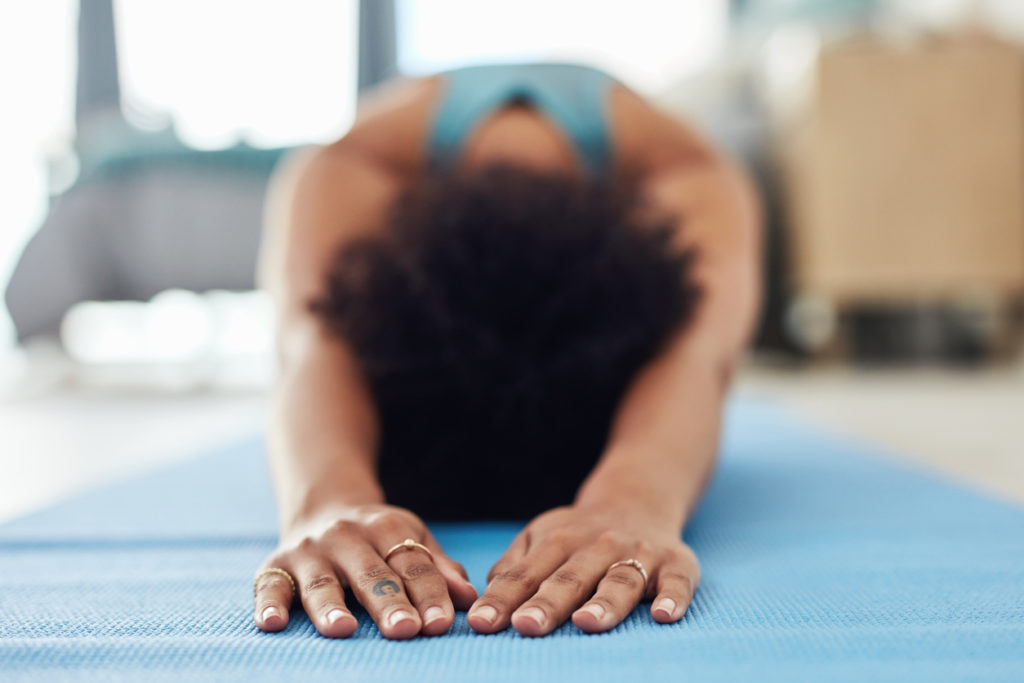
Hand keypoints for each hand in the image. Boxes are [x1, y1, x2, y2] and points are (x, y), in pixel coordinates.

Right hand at [253, 503, 478, 638]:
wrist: (322, 504)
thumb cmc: (379, 538)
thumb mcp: (411, 540)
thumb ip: (438, 569)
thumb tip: (469, 598)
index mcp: (387, 528)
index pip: (412, 565)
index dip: (429, 594)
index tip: (441, 625)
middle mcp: (347, 536)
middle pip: (372, 575)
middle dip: (389, 603)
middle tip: (405, 630)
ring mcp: (310, 550)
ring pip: (322, 582)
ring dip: (331, 607)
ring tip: (343, 630)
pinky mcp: (275, 564)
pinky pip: (270, 585)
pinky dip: (269, 603)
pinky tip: (272, 623)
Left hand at [466, 502, 698, 635]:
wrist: (639, 500)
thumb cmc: (579, 535)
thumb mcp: (541, 538)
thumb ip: (515, 567)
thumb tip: (485, 598)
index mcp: (558, 541)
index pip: (526, 574)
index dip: (502, 599)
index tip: (481, 624)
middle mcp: (597, 545)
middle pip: (570, 578)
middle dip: (547, 603)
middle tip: (525, 626)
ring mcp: (638, 553)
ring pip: (620, 579)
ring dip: (605, 602)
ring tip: (587, 623)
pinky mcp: (677, 562)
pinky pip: (678, 580)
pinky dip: (673, 597)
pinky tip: (663, 615)